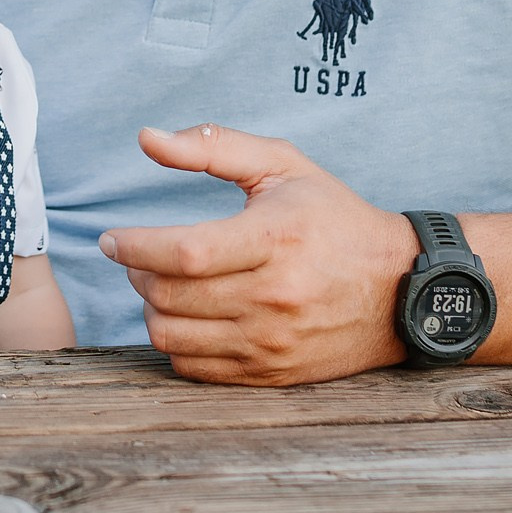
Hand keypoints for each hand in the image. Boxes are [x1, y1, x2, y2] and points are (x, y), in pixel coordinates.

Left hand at [100, 124, 419, 385]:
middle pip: (170, 296)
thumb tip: (146, 138)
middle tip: (138, 258)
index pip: (183, 252)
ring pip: (173, 337)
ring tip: (160, 286)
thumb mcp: (284, 166)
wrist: (400, 288)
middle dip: (137, 274)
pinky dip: (176, 343)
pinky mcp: (272, 374)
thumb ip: (214, 146)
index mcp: (274, 239)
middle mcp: (273, 296)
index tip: (111, 240)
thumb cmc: (334, 218)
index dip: (134, 247)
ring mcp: (272, 342)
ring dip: (151, 310)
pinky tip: (187, 316)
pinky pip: (195, 368)